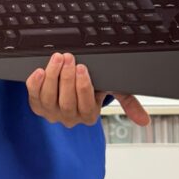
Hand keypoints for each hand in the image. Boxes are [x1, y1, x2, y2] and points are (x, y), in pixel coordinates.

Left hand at [25, 52, 150, 128]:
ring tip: (57, 58)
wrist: (72, 84)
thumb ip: (129, 102)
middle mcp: (69, 118)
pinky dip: (35, 84)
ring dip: (52, 76)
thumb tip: (145, 121)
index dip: (83, 87)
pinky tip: (39, 71)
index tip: (83, 67)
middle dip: (66, 78)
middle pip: (66, 102)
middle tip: (69, 58)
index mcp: (89, 115)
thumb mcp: (113, 90)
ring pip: (49, 98)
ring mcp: (52, 114)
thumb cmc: (94, 86)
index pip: (86, 105)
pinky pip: (33, 97)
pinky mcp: (37, 107)